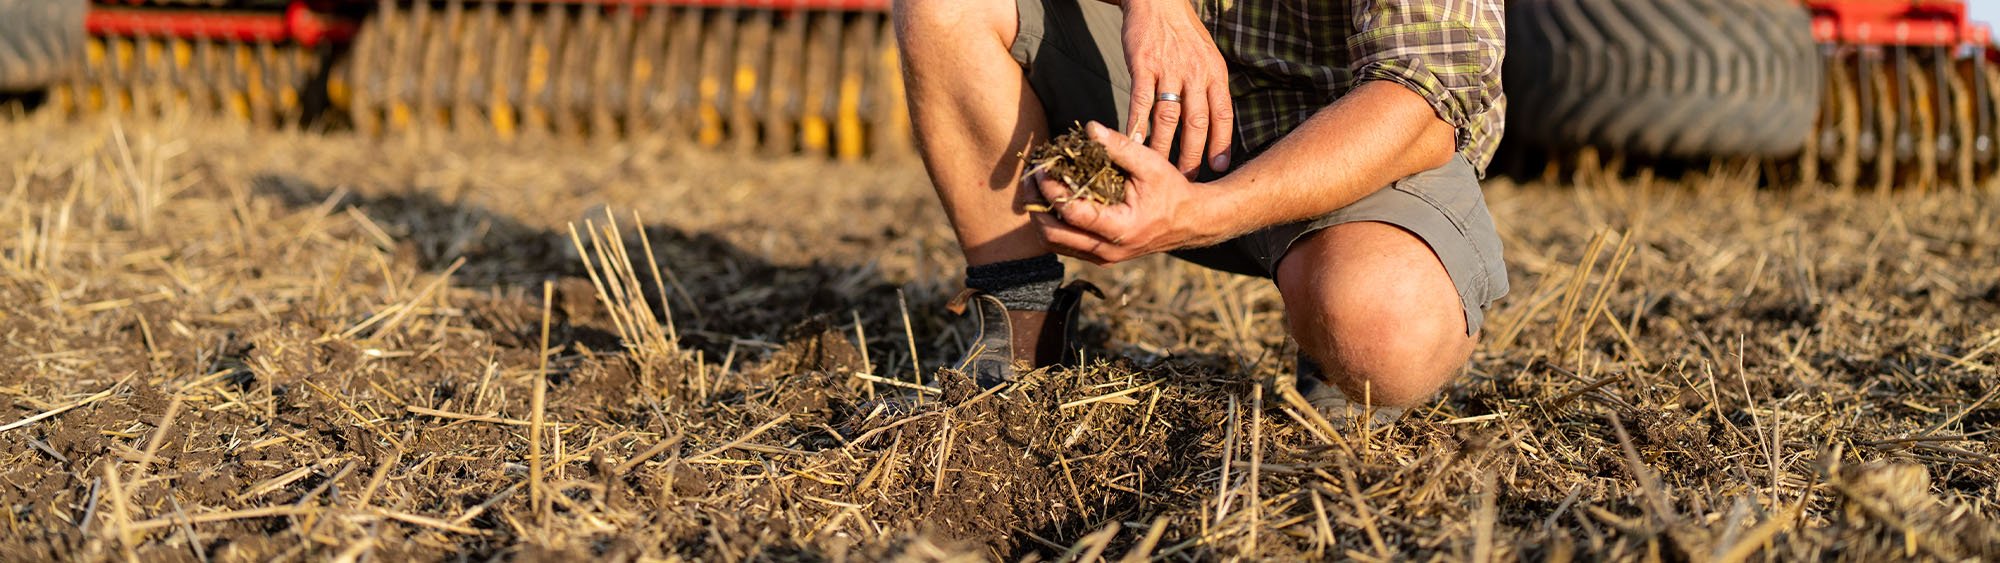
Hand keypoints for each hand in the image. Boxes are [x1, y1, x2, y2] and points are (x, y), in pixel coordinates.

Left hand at [1028, 122, 1235, 264]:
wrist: (1190, 222)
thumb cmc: (1172, 191)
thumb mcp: (1151, 165)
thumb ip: (1120, 147)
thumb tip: (1089, 128)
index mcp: (1120, 229)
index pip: (1072, 213)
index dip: (1051, 189)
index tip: (1043, 168)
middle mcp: (1107, 250)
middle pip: (1052, 235)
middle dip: (1034, 205)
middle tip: (1029, 178)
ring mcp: (1101, 257)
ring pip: (1053, 243)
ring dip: (1038, 216)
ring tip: (1035, 187)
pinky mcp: (1098, 255)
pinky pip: (1064, 244)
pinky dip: (1052, 223)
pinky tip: (1051, 198)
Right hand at [1120, 0, 1234, 177]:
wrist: (1158, 0)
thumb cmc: (1181, 32)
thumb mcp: (1206, 55)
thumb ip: (1208, 86)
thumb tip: (1211, 122)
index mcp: (1214, 72)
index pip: (1222, 113)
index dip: (1221, 142)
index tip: (1218, 166)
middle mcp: (1195, 72)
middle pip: (1196, 121)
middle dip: (1192, 153)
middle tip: (1186, 176)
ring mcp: (1169, 68)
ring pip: (1168, 115)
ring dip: (1163, 146)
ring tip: (1158, 168)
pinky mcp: (1144, 64)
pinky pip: (1140, 100)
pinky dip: (1137, 124)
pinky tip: (1133, 142)